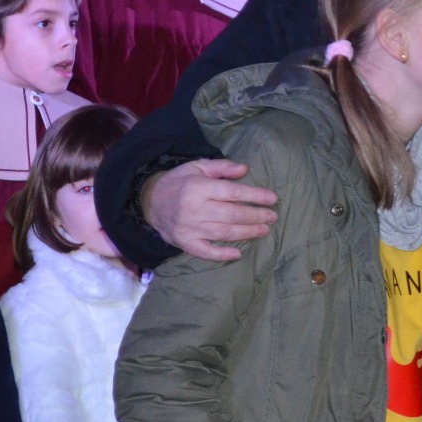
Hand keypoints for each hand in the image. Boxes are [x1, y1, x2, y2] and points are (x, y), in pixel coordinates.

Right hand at [143, 158, 278, 261]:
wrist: (148, 201)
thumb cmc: (178, 182)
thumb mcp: (197, 167)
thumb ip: (221, 167)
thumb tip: (244, 170)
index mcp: (198, 188)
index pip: (232, 192)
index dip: (254, 196)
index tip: (272, 199)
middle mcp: (194, 209)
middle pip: (231, 214)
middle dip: (255, 216)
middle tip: (273, 217)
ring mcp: (189, 228)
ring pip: (223, 233)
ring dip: (246, 233)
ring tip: (264, 230)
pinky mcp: (184, 242)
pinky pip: (204, 251)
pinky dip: (221, 254)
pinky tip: (237, 254)